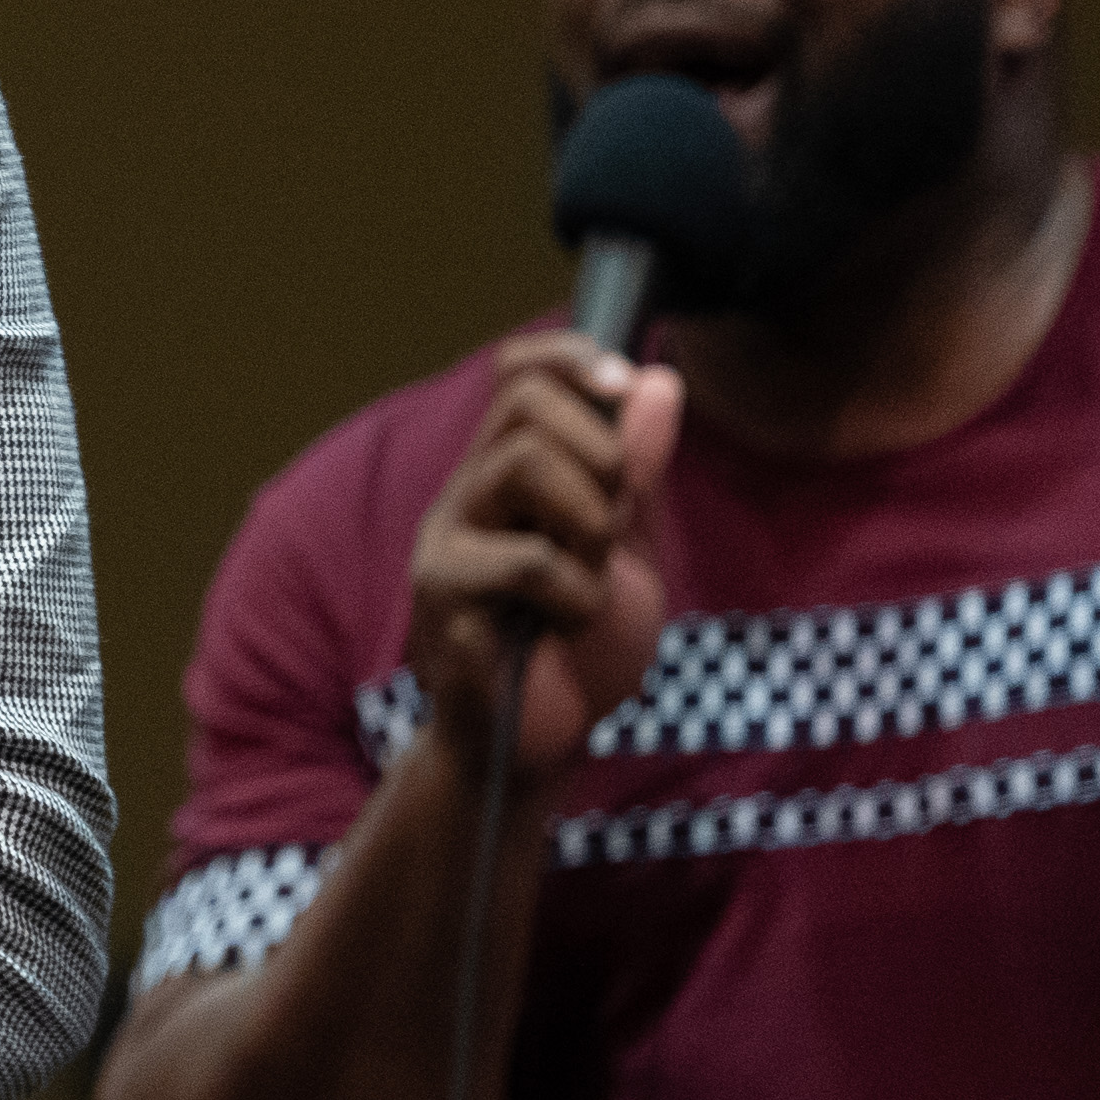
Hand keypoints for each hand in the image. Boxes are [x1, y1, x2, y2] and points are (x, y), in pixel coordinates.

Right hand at [400, 332, 682, 800]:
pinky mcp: (443, 596)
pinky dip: (579, 592)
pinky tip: (570, 624)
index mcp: (509, 473)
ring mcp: (448, 541)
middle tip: (612, 529)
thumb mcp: (629, 547)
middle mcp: (468, 493)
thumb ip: (638, 470)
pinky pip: (529, 559)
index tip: (622, 382)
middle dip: (605, 457)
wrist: (545, 742)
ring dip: (592, 521)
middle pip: (528, 403)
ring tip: (591, 577)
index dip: (570, 357)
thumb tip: (657, 379)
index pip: (520, 372)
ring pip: (526, 462)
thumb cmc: (581, 648)